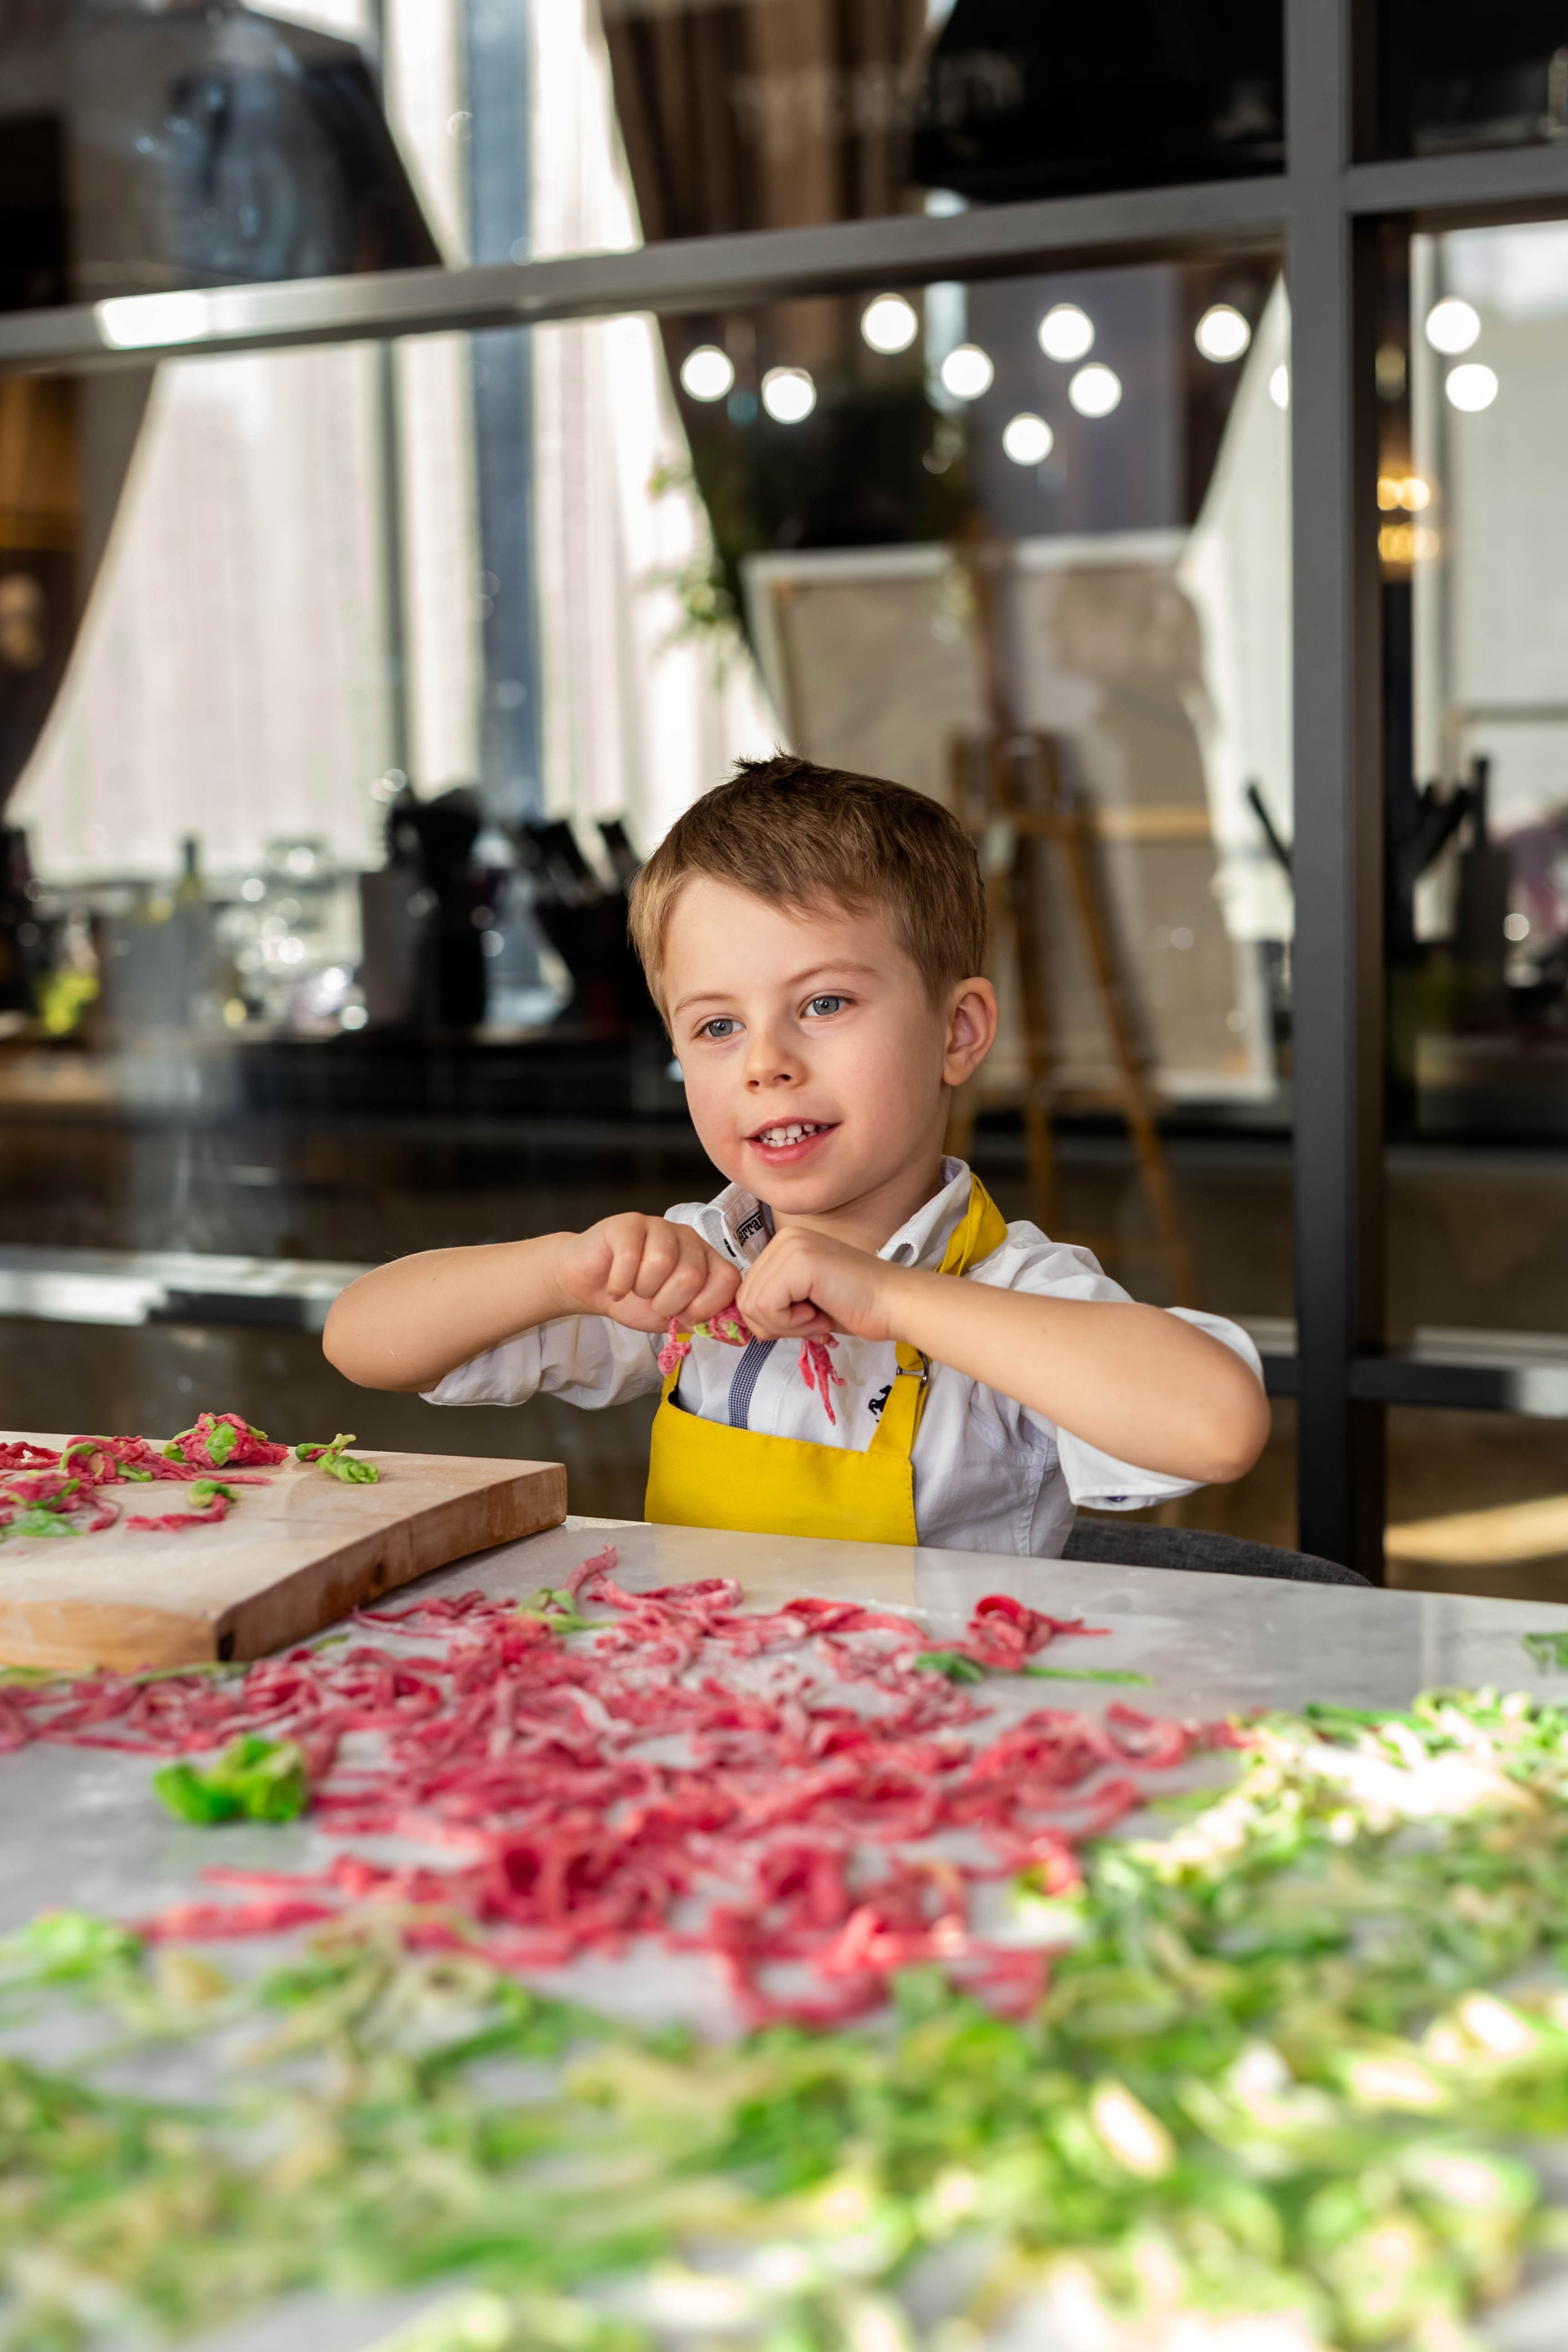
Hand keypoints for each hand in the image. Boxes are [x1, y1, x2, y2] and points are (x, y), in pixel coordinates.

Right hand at [554, 1215, 739, 1335]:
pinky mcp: (628, 1224)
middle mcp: (688, 1238)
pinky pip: (629, 1256)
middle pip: (692, 1275)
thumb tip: (734, 1337)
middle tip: (652, 1302)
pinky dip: (619, 1284)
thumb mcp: (673, 1318)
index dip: (706, 1307)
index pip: (728, 1280)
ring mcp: (659, 1226)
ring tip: (634, 1289)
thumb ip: (701, 1321)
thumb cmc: (634, 1300)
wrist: (591, 1287)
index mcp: (706, 1260)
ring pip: (661, 1263)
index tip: (683, 1316)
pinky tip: (615, 1287)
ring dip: (643, 1290)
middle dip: (668, 1303)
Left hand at [736, 1227, 901, 1344]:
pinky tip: (819, 1314)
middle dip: (776, 1325)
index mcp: (785, 1245)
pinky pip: (767, 1307)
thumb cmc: (857, 1306)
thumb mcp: (803, 1302)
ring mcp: (791, 1246)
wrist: (895, 1304)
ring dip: (786, 1326)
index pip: (748, 1293)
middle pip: (745, 1300)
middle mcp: (784, 1238)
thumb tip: (746, 1320)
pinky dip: (792, 1324)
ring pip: (752, 1306)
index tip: (808, 1319)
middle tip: (813, 1321)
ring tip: (817, 1317)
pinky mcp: (799, 1261)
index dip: (773, 1320)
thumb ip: (774, 1303)